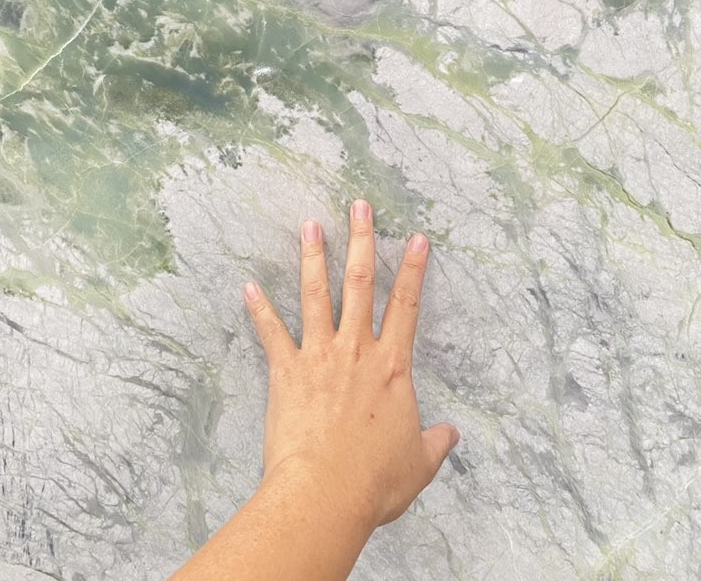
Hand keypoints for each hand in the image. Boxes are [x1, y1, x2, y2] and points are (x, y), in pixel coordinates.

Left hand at [243, 198, 459, 533]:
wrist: (325, 493)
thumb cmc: (373, 481)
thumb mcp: (418, 464)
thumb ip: (435, 443)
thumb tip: (451, 434)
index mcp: (392, 368)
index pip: (408, 306)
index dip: (414, 270)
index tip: (418, 239)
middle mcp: (357, 350)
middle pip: (361, 284)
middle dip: (362, 241)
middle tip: (359, 206)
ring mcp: (319, 356)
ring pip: (317, 295)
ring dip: (313, 258)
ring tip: (310, 225)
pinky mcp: (287, 372)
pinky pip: (272, 333)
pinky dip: (259, 309)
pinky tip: (249, 286)